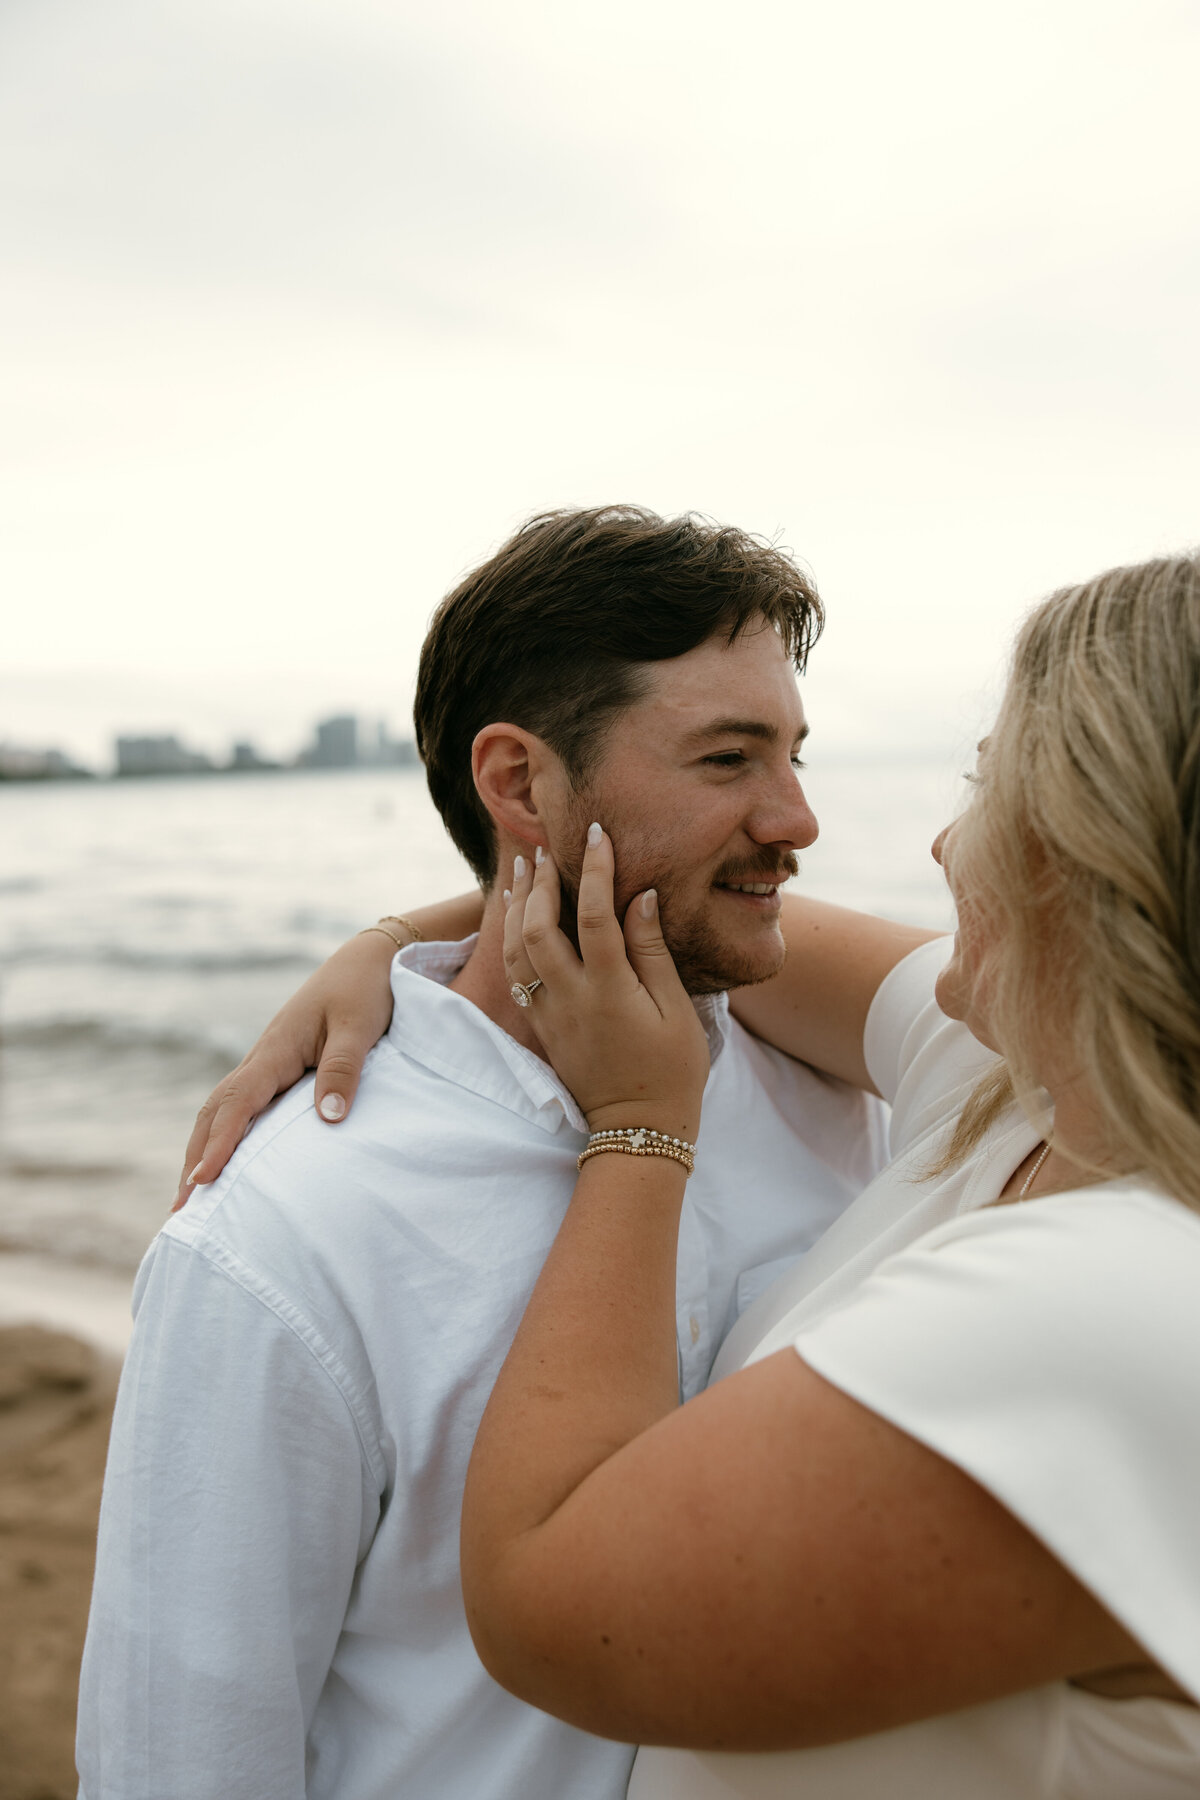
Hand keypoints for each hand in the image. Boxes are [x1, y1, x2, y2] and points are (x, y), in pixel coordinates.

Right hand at [171, 932, 396, 1208]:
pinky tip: (230, 1157)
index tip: (202, 1181)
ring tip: (192, 1193)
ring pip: (224, 1108)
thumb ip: (342, 1070)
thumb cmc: (366, 991)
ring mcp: (268, 1062)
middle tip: (180, 1209)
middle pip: (215, 1111)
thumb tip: (327, 1118)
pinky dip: (226, 1132)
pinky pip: (244, 1104)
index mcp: (276, 1050)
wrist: (370, 960)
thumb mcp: (359, 1028)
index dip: (219, 1143)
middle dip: (195, 1156)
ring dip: (204, 1146)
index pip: (238, 1103)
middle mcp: (263, 1058)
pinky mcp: (280, 1067)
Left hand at [504, 825, 707, 1138]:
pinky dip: (511, 937)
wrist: (637, 1129)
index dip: (595, 869)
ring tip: (524, 870)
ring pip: (515, 951)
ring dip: (516, 906)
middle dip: (540, 884)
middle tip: (545, 848)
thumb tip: (640, 896)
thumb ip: (652, 951)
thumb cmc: (671, 1069)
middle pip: (537, 929)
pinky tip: (517, 915)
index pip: (596, 915)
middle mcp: (571, 1000)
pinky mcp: (542, 1027)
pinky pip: (516, 974)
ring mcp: (551, 1015)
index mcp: (610, 992)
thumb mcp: (676, 1010)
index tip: (597, 834)